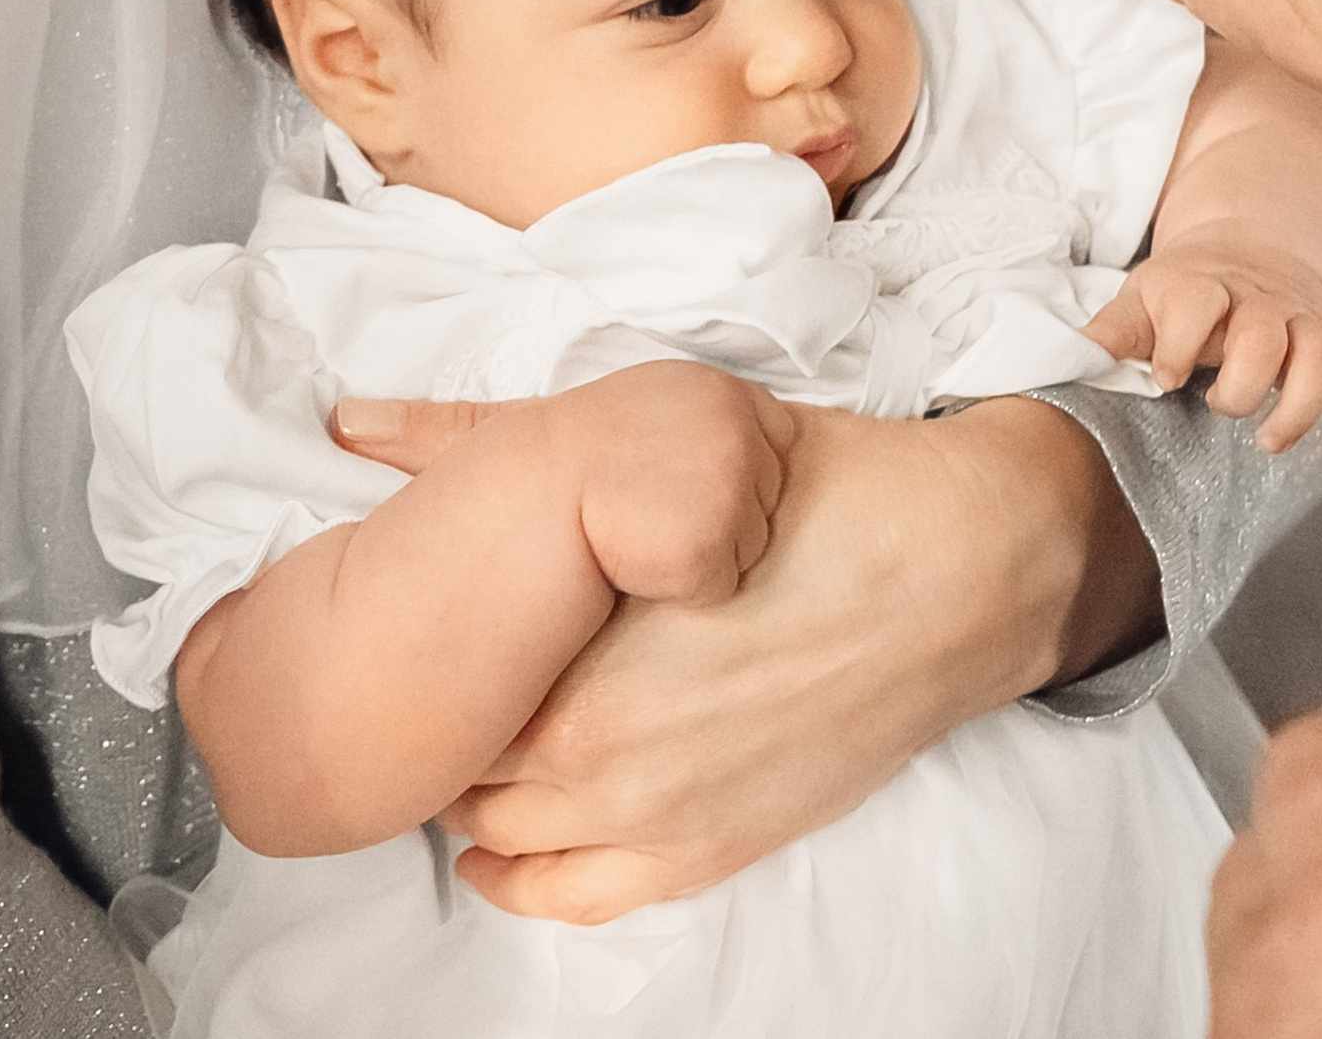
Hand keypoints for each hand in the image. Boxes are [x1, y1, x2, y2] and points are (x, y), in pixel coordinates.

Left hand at [336, 385, 1156, 923]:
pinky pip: (573, 896)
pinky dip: (519, 875)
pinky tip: (500, 840)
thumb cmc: (821, 492)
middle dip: (439, 712)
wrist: (964, 564)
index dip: (409, 645)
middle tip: (438, 660)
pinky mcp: (714, 850)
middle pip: (457, 762)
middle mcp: (606, 765)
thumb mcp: (654, 435)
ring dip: (475, 787)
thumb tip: (357, 424)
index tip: (407, 610)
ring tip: (479, 724)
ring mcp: (661, 821)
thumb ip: (487, 437)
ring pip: (500, 833)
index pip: (430, 688)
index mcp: (576, 671)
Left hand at [1085, 241, 1321, 454]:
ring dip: (1300, 405)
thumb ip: (1111, 333)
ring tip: (1268, 440)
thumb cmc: (1186, 292)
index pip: (1197, 303)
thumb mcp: (1141, 300)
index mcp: (1202, 287)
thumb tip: (1067, 362)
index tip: (1165, 377)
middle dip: (1241, 384)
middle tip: (1217, 405)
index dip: (1180, 343)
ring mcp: (1304, 323)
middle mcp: (1259, 303)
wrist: (1253, 251)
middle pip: (1264, 337)